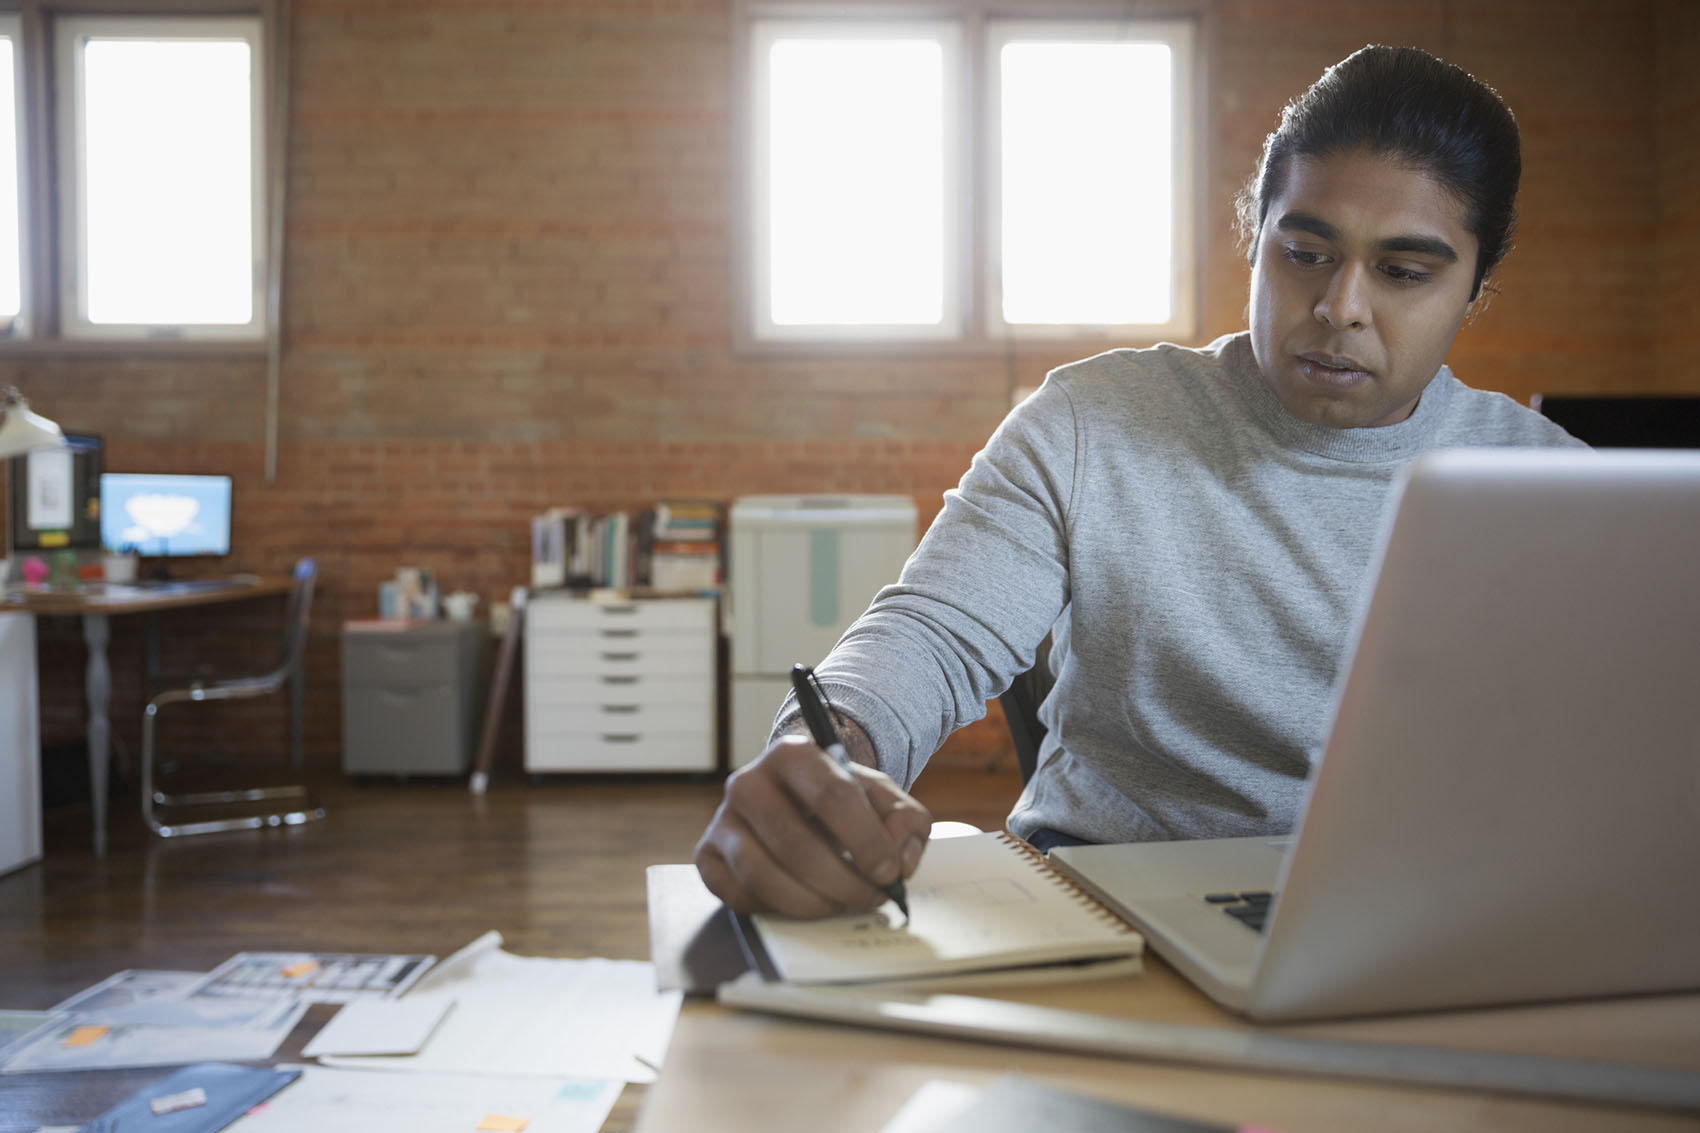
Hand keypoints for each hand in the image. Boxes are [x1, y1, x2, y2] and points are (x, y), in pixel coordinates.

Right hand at [695, 734, 932, 916]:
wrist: (795, 802)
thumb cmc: (841, 803)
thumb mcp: (882, 799)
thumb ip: (905, 821)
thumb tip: (898, 858)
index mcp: (793, 755)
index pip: (831, 795)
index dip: (865, 841)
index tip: (888, 872)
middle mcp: (747, 782)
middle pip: (794, 842)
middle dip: (841, 881)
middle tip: (870, 898)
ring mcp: (722, 819)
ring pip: (761, 873)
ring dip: (810, 901)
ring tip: (840, 903)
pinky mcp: (707, 856)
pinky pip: (739, 895)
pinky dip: (777, 908)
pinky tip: (803, 901)